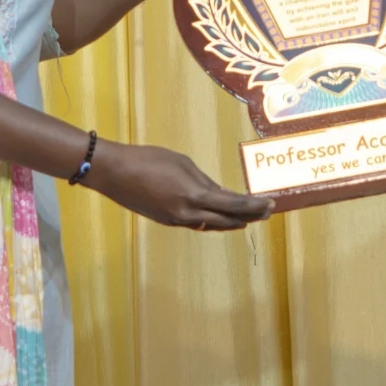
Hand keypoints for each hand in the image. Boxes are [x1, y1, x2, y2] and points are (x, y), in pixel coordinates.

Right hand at [87, 140, 273, 229]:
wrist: (115, 173)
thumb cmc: (149, 160)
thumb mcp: (183, 164)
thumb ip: (204, 181)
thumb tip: (220, 194)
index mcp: (195, 196)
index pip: (234, 205)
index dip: (254, 206)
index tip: (270, 204)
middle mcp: (189, 215)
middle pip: (227, 220)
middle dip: (248, 217)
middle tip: (266, 212)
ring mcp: (177, 221)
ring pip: (212, 226)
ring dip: (231, 222)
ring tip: (248, 218)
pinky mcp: (167, 221)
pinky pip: (197, 224)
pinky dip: (213, 221)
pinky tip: (220, 216)